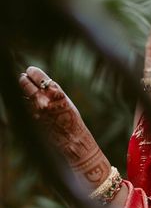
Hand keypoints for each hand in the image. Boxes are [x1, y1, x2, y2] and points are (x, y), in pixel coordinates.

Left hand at [19, 66, 110, 188]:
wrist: (71, 137)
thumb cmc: (70, 117)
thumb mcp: (64, 99)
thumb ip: (51, 91)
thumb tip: (38, 83)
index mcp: (55, 91)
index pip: (38, 77)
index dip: (33, 72)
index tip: (30, 70)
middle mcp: (44, 100)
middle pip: (26, 85)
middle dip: (23, 80)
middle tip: (22, 76)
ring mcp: (37, 110)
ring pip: (24, 96)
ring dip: (23, 90)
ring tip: (23, 86)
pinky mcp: (32, 119)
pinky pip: (26, 107)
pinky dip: (26, 102)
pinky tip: (28, 100)